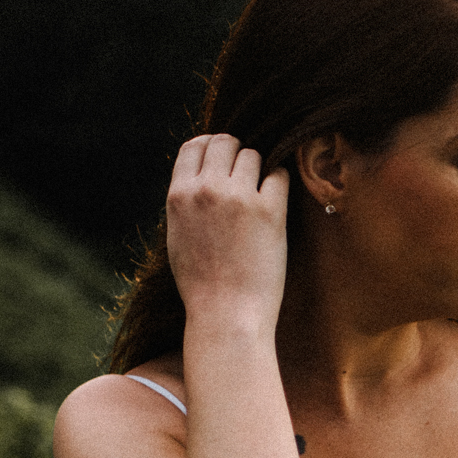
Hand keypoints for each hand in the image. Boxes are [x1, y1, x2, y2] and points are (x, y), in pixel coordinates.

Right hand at [165, 133, 289, 332]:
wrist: (225, 315)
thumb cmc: (201, 284)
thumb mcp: (177, 236)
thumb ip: (186, 202)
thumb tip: (201, 177)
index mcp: (179, 195)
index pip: (194, 145)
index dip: (211, 147)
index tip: (223, 159)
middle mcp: (206, 190)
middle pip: (225, 142)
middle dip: (236, 152)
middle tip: (246, 174)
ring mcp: (238, 197)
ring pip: (253, 154)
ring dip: (259, 168)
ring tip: (260, 193)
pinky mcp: (269, 210)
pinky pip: (279, 174)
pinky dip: (279, 181)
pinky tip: (276, 199)